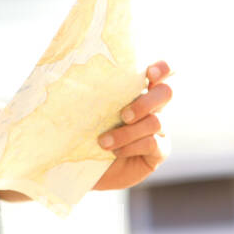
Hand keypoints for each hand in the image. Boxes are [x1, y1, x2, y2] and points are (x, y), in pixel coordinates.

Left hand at [93, 61, 172, 189]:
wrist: (88, 165)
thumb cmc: (86, 131)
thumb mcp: (88, 111)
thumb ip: (91, 94)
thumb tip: (66, 77)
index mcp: (138, 89)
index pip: (162, 71)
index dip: (163, 68)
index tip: (149, 73)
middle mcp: (154, 107)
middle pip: (166, 92)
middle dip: (146, 102)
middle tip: (124, 115)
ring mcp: (160, 129)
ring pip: (155, 122)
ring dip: (127, 132)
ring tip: (103, 142)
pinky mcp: (160, 151)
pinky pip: (152, 143)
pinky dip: (131, 146)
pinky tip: (115, 151)